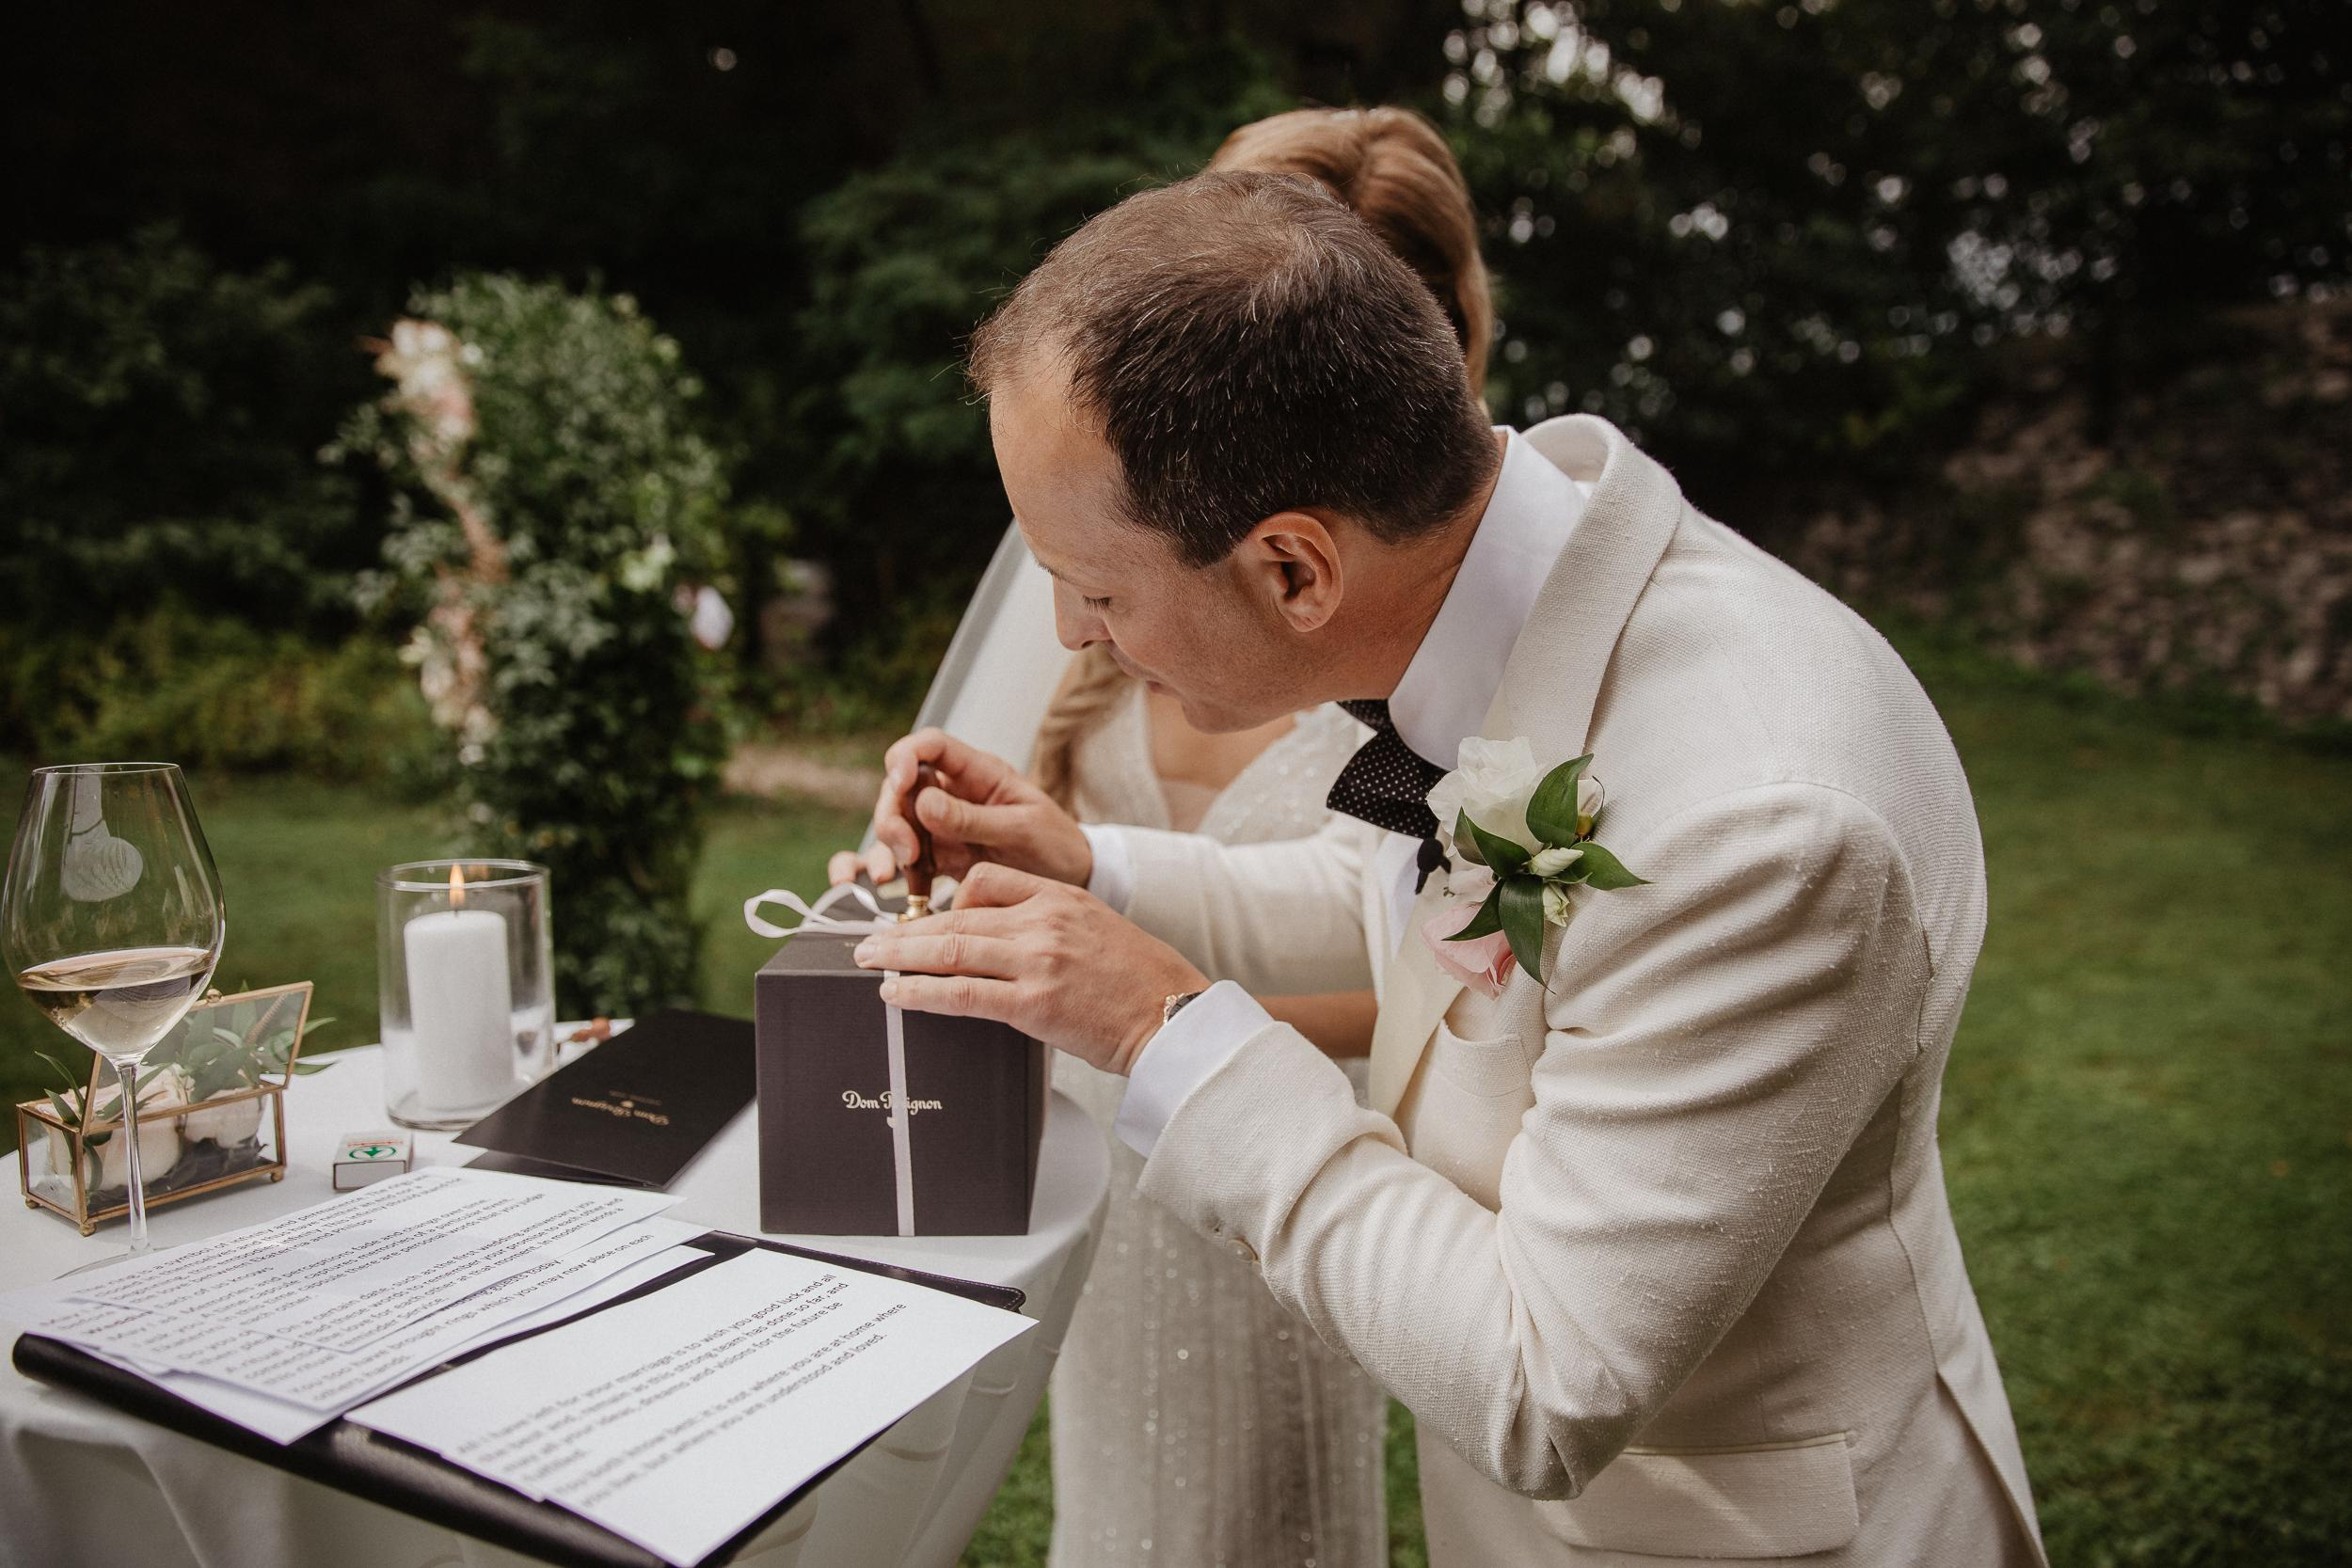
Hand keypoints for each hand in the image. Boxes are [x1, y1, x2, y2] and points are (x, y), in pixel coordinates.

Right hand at [846, 728, 1093, 889]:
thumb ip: (973, 819)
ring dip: (888, 846)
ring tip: (899, 872)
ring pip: (895, 823)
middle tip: (907, 850)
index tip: (902, 782)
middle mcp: (952, 794)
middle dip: (893, 815)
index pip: (929, 746)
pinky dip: (893, 872)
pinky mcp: (938, 857)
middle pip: (900, 788)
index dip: (906, 757)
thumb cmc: (1056, 844)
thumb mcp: (1022, 828)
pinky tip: (893, 888)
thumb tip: (922, 804)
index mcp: (977, 773)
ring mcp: (941, 826)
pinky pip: (903, 859)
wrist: (1073, 880)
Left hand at [850, 862, 1207, 1076]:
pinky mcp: (1033, 1002)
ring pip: (949, 949)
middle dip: (904, 930)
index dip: (943, 902)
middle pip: (955, 915)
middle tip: (869, 941)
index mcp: (1059, 896)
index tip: (921, 920)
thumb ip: (1048, 926)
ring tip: (869, 963)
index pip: (984, 881)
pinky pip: (960, 993)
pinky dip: (920, 993)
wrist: (1174, 1016)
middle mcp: (1044, 921)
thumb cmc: (1139, 982)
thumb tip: (997, 944)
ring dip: (899, 956)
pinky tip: (897, 994)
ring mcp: (1037, 960)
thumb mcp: (1095, 929)